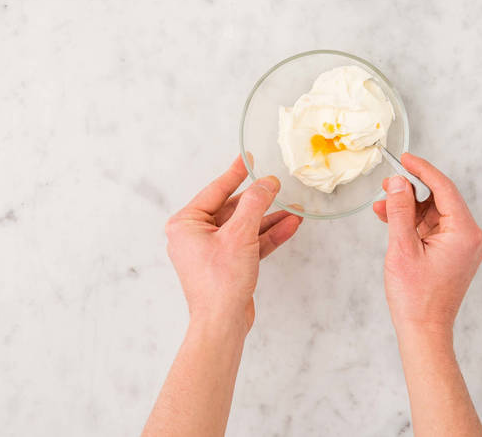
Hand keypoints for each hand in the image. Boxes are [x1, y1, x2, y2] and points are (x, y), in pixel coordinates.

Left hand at [165, 154, 301, 332]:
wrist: (222, 324)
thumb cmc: (220, 283)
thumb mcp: (240, 235)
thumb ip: (254, 204)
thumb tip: (267, 183)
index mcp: (186, 224)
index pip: (215, 190)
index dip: (236, 173)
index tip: (249, 158)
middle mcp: (195, 236)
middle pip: (232, 209)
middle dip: (259, 201)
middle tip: (278, 186)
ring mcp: (211, 251)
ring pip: (244, 227)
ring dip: (269, 219)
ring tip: (294, 209)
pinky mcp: (227, 265)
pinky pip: (249, 243)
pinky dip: (268, 236)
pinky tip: (289, 226)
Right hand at [373, 153, 481, 334]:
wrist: (424, 331)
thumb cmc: (416, 297)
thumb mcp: (402, 247)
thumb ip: (401, 210)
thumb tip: (400, 182)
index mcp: (465, 233)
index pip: (445, 188)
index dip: (422, 170)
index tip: (405, 158)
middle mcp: (470, 236)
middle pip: (440, 199)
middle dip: (411, 191)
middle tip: (387, 185)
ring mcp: (463, 245)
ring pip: (434, 213)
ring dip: (409, 208)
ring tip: (382, 207)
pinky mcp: (454, 252)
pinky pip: (433, 227)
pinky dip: (413, 222)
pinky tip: (391, 220)